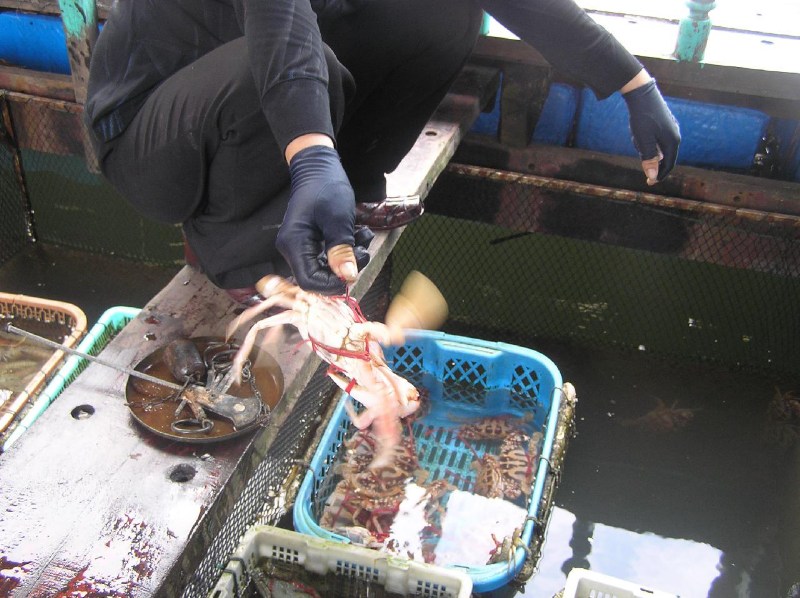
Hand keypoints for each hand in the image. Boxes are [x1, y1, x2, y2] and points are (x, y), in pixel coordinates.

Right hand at [276, 144, 367, 293]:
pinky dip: (344, 250)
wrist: (318, 167)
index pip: (309, 280)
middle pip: (317, 276)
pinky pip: (327, 256)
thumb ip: (342, 250)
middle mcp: (292, 248)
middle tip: (363, 252)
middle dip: (343, 269)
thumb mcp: (338, 219)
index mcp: (294, 243)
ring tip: (363, 239)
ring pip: (325, 267)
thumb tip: (347, 277)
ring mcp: (300, 245)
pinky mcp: (310, 242)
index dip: (331, 284)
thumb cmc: (326, 188)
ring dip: (348, 258)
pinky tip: (358, 236)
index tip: (353, 275)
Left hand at [622, 78, 680, 184]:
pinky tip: (639, 132)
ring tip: (637, 134)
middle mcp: (675, 135)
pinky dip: (647, 140)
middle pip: (664, 157)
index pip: (668, 165)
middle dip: (651, 159)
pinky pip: (657, 138)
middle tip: (640, 155)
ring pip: (659, 147)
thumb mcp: (643, 141)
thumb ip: (649, 159)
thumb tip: (653, 176)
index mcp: (672, 141)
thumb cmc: (642, 118)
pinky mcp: (665, 123)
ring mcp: (671, 128)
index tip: (649, 183)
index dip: (659, 175)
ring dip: (647, 147)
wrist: (641, 93)